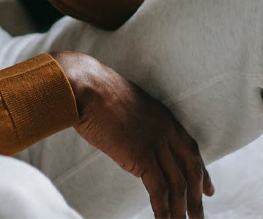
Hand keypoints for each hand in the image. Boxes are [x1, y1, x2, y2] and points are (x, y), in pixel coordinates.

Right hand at [52, 51, 213, 218]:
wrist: (85, 86)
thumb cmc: (96, 92)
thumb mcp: (127, 105)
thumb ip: (138, 123)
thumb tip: (133, 139)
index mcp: (163, 116)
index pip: (191, 148)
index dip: (202, 172)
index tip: (208, 189)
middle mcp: (165, 129)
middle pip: (191, 169)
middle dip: (197, 196)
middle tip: (199, 216)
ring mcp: (155, 142)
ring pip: (178, 184)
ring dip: (181, 210)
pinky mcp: (141, 155)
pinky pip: (159, 190)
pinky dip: (163, 210)